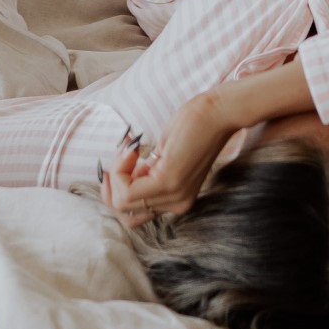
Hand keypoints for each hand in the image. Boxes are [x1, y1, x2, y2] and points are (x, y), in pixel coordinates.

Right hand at [100, 94, 237, 228]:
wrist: (218, 112)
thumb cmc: (191, 127)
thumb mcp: (162, 157)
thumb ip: (145, 174)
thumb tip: (118, 179)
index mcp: (176, 200)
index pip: (133, 215)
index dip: (117, 191)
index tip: (120, 162)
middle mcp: (176, 204)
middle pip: (125, 215)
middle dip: (111, 188)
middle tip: (119, 159)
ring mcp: (173, 195)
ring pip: (122, 203)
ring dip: (115, 174)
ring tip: (128, 149)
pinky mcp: (168, 181)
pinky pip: (127, 188)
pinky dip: (120, 167)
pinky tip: (131, 148)